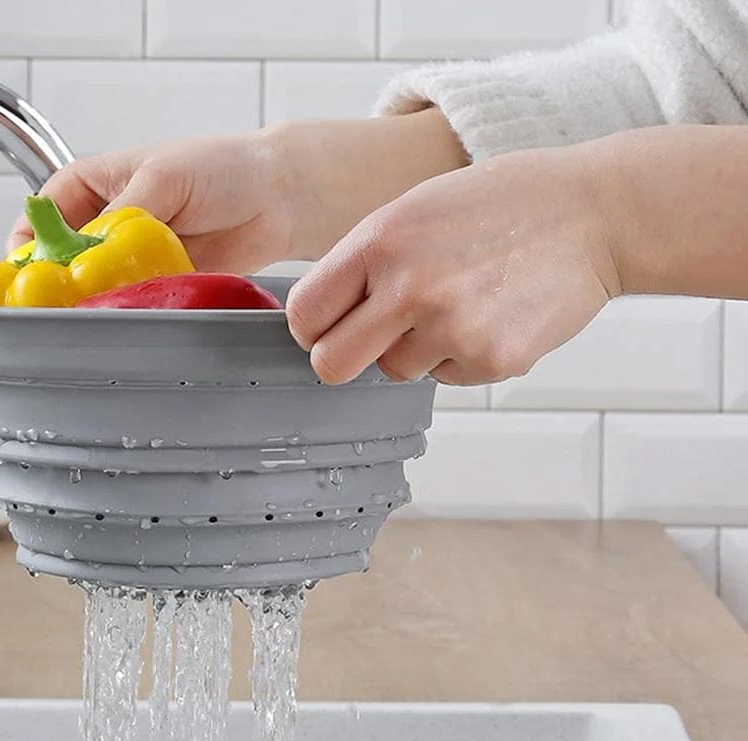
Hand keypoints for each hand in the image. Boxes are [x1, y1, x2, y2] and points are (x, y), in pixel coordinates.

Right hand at [7, 110, 467, 273]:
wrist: (276, 198)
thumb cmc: (220, 168)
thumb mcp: (162, 178)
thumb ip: (122, 215)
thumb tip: (88, 252)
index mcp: (90, 186)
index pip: (39, 218)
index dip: (26, 249)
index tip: (24, 276)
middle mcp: (104, 225)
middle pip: (62, 262)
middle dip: (57, 286)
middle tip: (58, 308)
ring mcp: (129, 259)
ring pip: (95, 288)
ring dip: (94, 304)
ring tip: (95, 317)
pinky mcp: (156, 286)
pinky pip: (131, 305)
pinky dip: (127, 315)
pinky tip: (128, 321)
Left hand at [286, 142, 620, 385]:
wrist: (593, 213)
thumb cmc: (501, 206)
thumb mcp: (415, 210)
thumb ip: (365, 262)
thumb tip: (323, 317)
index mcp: (379, 242)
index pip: (305, 314)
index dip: (311, 327)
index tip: (325, 328)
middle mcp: (408, 288)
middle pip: (332, 366)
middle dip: (344, 359)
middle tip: (369, 342)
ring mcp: (451, 328)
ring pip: (395, 372)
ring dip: (416, 350)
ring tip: (459, 304)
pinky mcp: (491, 359)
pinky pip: (447, 378)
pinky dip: (462, 356)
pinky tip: (492, 314)